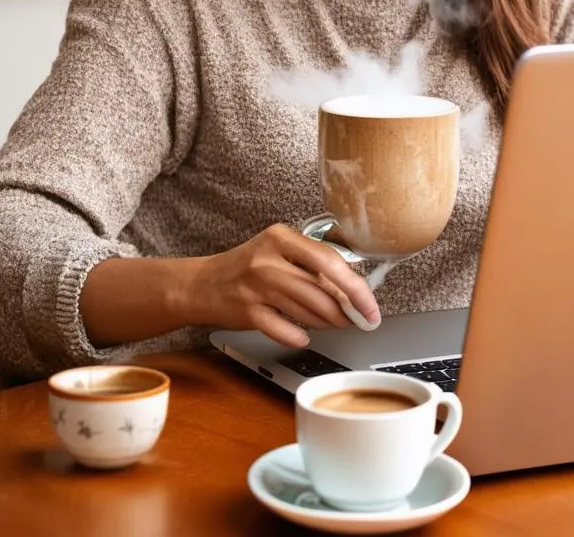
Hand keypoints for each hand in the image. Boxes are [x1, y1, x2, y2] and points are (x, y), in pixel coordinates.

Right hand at [188, 224, 380, 347]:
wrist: (202, 284)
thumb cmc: (248, 267)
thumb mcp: (277, 251)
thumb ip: (310, 263)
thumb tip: (352, 289)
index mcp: (281, 237)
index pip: (329, 261)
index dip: (355, 287)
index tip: (370, 306)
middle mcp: (268, 260)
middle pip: (321, 291)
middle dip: (344, 311)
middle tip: (354, 319)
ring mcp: (257, 287)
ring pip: (308, 312)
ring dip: (326, 323)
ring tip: (330, 323)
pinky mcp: (248, 313)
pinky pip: (287, 331)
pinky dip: (299, 336)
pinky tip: (302, 334)